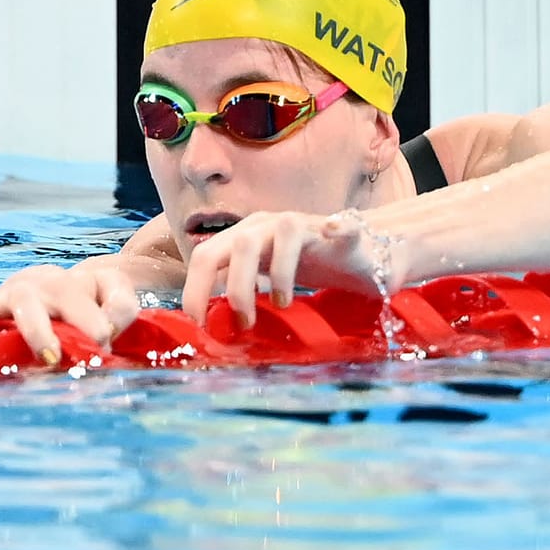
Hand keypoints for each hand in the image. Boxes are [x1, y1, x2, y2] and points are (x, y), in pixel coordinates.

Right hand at [0, 257, 151, 363]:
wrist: (69, 286)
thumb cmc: (93, 297)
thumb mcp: (114, 292)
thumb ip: (121, 306)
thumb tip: (108, 330)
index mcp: (64, 283)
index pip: (72, 292)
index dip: (86, 317)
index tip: (101, 343)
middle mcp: (27, 289)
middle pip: (25, 299)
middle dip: (36, 329)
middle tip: (51, 359)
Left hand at [181, 209, 391, 328]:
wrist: (352, 255)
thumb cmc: (301, 269)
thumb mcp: (259, 278)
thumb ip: (236, 290)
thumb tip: (207, 326)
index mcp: (243, 237)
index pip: (206, 255)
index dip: (196, 289)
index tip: (199, 325)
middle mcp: (269, 225)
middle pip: (241, 244)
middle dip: (237, 287)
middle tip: (245, 324)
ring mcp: (305, 224)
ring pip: (283, 232)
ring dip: (279, 272)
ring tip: (283, 305)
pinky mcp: (342, 231)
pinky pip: (340, 225)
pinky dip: (337, 228)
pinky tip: (334, 233)